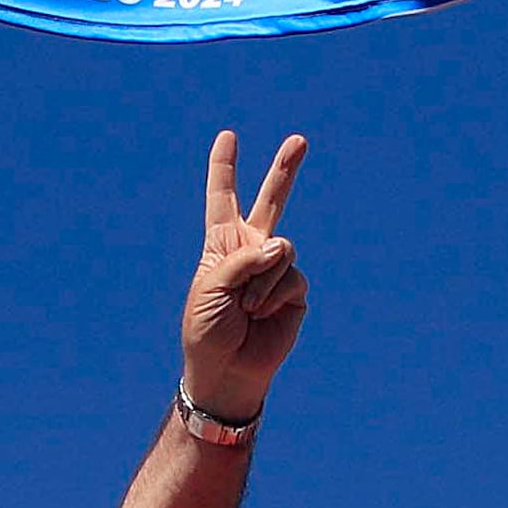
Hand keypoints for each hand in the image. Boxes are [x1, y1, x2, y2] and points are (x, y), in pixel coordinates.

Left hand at [178, 129, 308, 421]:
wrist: (228, 371)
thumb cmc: (208, 329)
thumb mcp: (211, 286)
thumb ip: (243, 259)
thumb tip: (282, 248)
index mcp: (222, 244)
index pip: (222, 198)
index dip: (224, 168)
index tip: (227, 137)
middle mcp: (252, 249)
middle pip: (272, 200)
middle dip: (285, 169)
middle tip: (299, 139)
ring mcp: (276, 269)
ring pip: (280, 248)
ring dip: (260, 280)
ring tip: (247, 308)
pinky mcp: (295, 291)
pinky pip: (290, 276)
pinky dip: (272, 295)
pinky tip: (261, 314)